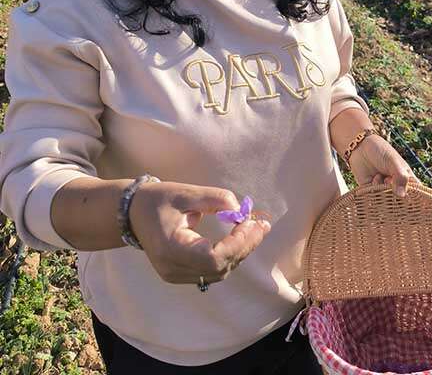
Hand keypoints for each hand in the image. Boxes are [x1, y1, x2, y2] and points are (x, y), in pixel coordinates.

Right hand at [127, 182, 270, 285]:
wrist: (131, 213)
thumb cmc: (158, 200)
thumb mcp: (187, 193)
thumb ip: (216, 199)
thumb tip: (243, 210)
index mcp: (170, 249)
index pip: (213, 258)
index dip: (238, 243)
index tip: (251, 222)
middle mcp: (171, 268)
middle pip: (219, 267)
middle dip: (245, 246)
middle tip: (262, 224)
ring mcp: (175, 275)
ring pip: (219, 272)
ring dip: (241, 251)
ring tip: (257, 228)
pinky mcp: (180, 274)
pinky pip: (212, 271)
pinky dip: (230, 256)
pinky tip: (242, 238)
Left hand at [347, 135, 419, 196]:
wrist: (360, 147)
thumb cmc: (381, 151)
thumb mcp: (393, 162)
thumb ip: (400, 177)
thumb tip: (402, 195)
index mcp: (407, 178)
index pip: (415, 193)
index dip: (414, 198)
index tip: (407, 195)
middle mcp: (396, 186)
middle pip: (400, 200)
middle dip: (394, 193)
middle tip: (388, 180)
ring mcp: (384, 189)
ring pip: (386, 201)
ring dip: (382, 190)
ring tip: (380, 176)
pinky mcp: (371, 191)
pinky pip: (374, 199)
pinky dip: (373, 190)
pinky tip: (373, 178)